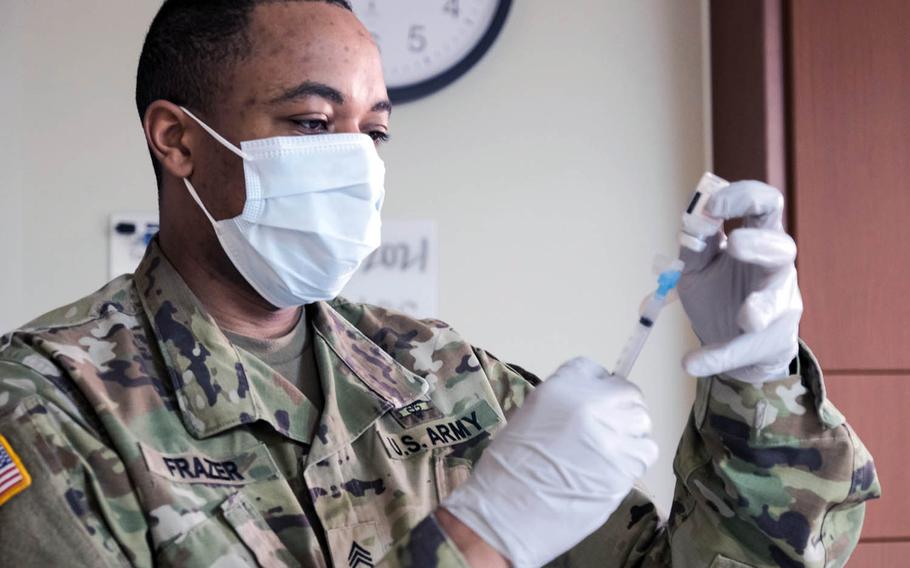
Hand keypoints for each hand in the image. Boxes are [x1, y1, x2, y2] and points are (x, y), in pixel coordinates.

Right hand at [442, 357, 657, 567]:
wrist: (505, 513)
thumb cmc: (505, 469)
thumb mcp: (526, 418)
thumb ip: (561, 406)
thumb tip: (586, 407)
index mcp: (560, 389)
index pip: (593, 369)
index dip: (596, 385)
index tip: (593, 400)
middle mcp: (590, 405)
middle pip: (626, 391)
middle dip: (619, 406)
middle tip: (606, 427)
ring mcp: (611, 435)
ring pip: (641, 420)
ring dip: (630, 432)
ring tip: (610, 450)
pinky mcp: (624, 467)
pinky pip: (646, 451)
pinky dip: (636, 457)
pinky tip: (616, 467)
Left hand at [678, 180, 801, 382]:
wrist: (729, 344)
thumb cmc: (718, 293)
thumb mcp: (698, 266)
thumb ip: (696, 244)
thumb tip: (693, 219)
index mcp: (757, 238)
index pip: (764, 205)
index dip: (743, 199)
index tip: (712, 206)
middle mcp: (775, 267)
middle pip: (782, 246)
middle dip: (761, 244)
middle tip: (736, 244)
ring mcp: (779, 304)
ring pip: (777, 301)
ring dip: (761, 307)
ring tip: (747, 318)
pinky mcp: (772, 340)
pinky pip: (746, 347)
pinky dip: (718, 355)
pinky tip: (692, 362)